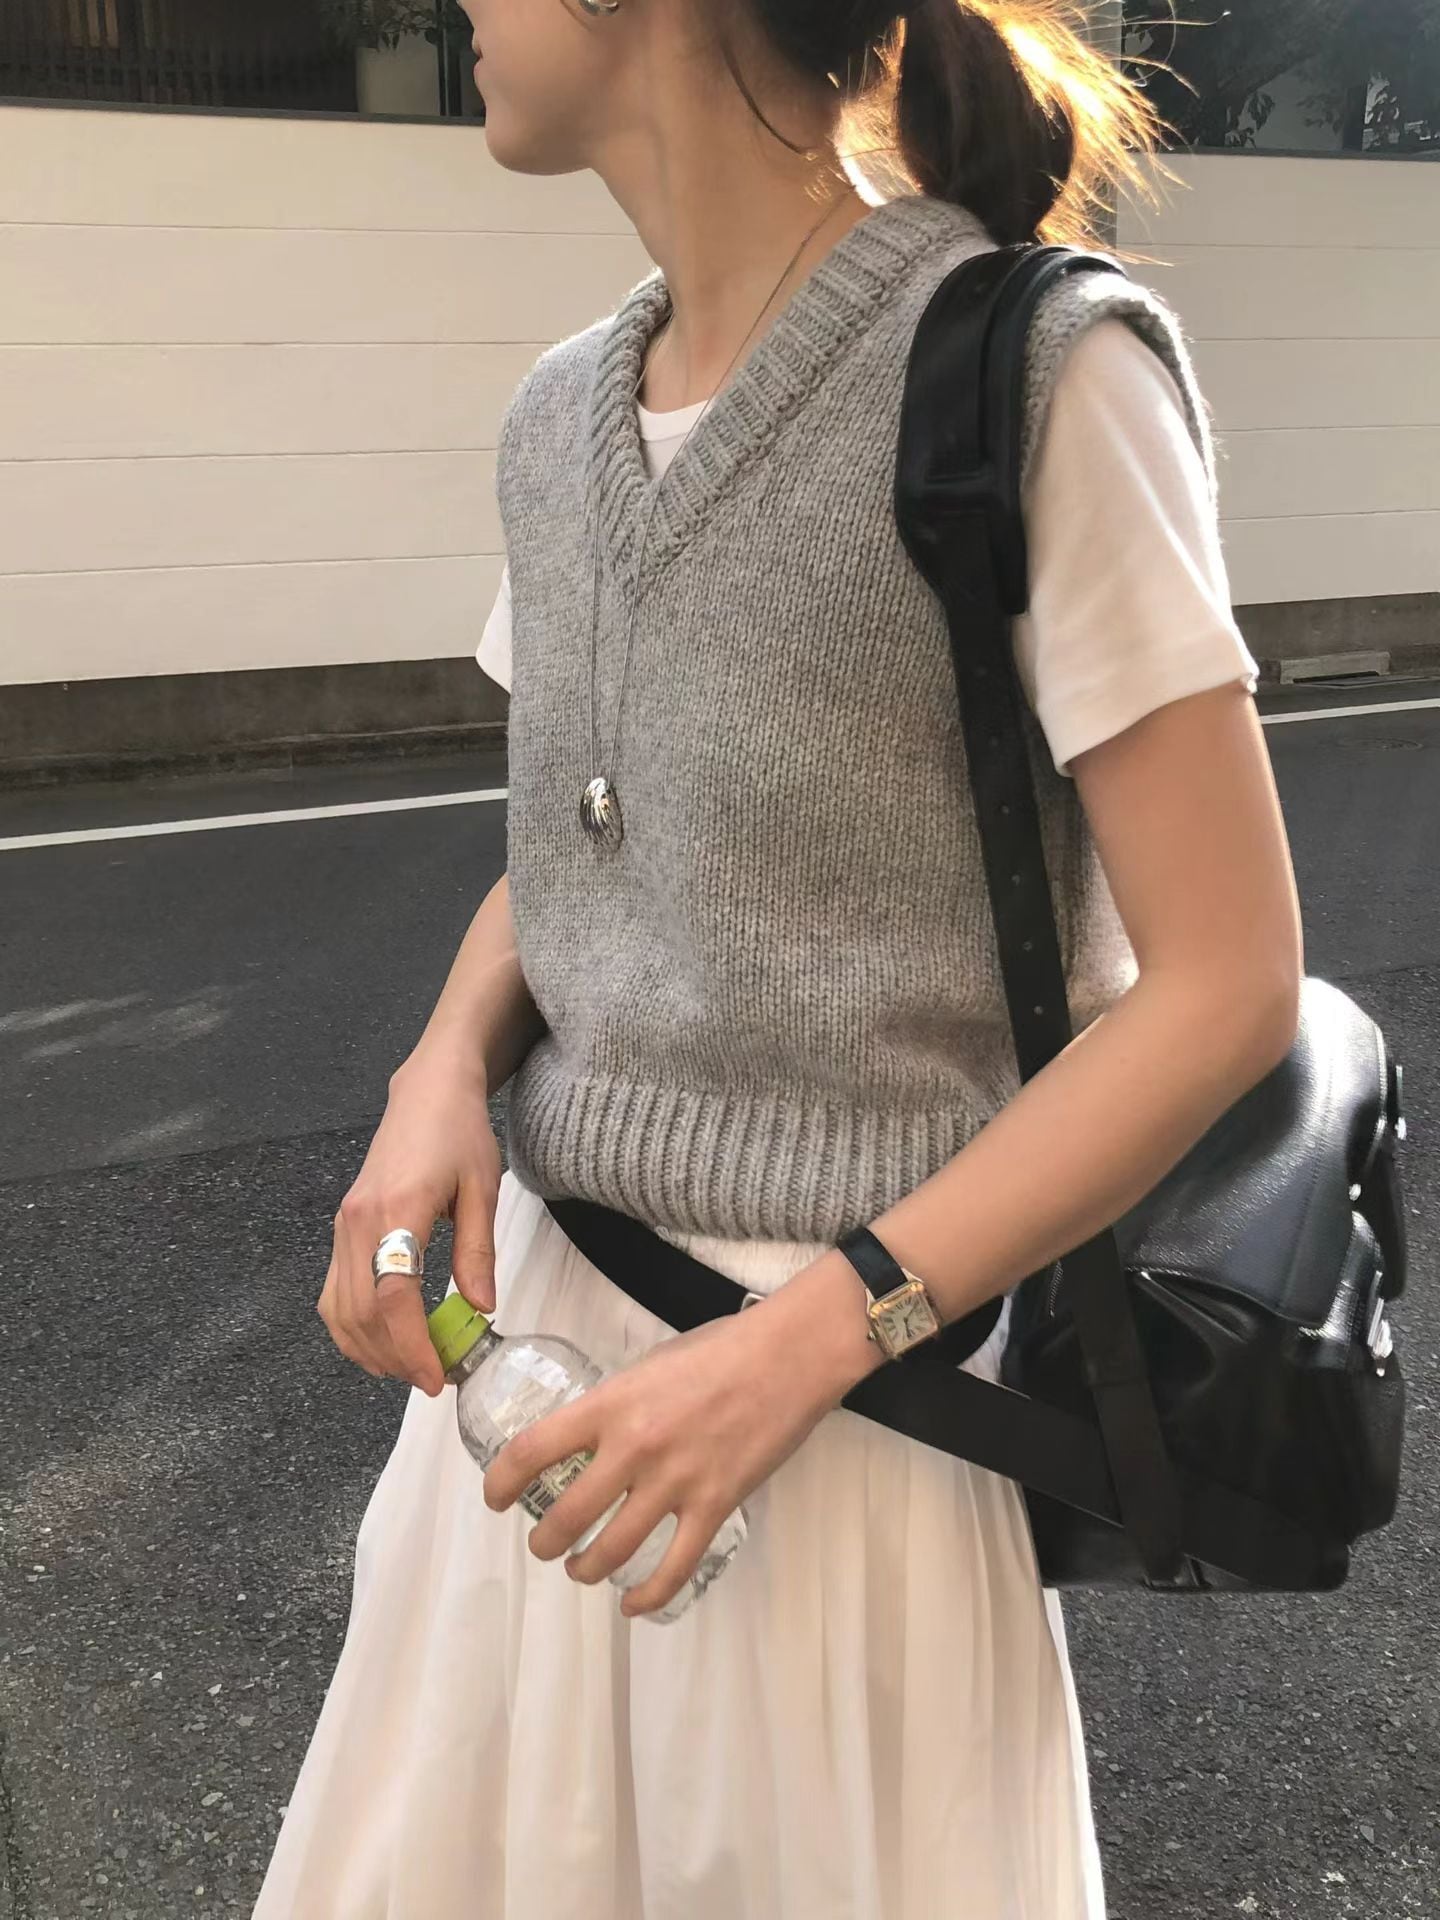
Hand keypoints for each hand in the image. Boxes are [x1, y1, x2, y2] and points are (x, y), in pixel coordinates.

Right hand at [317, 1048, 501, 1395]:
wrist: (427, 1092)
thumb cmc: (459, 1133)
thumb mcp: (482, 1189)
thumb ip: (477, 1251)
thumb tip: (481, 1309)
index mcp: (396, 1210)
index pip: (392, 1297)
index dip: (410, 1346)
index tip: (434, 1377)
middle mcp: (358, 1222)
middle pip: (360, 1313)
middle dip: (392, 1357)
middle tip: (431, 1379)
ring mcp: (343, 1226)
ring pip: (338, 1309)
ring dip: (369, 1349)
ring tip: (410, 1366)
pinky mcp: (342, 1227)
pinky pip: (334, 1292)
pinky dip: (352, 1327)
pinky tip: (383, 1340)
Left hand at [481, 1250, 883, 1616]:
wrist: (788, 1356)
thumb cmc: (720, 1349)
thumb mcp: (648, 1366)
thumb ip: (617, 1406)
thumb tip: (594, 1439)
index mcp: (610, 1404)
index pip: (532, 1450)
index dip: (501, 1483)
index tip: (496, 1498)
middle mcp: (633, 1447)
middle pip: (566, 1516)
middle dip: (544, 1542)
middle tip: (545, 1545)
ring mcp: (675, 1482)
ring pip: (611, 1551)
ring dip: (587, 1569)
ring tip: (583, 1569)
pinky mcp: (715, 1507)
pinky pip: (673, 1569)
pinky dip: (647, 1598)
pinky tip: (633, 1607)